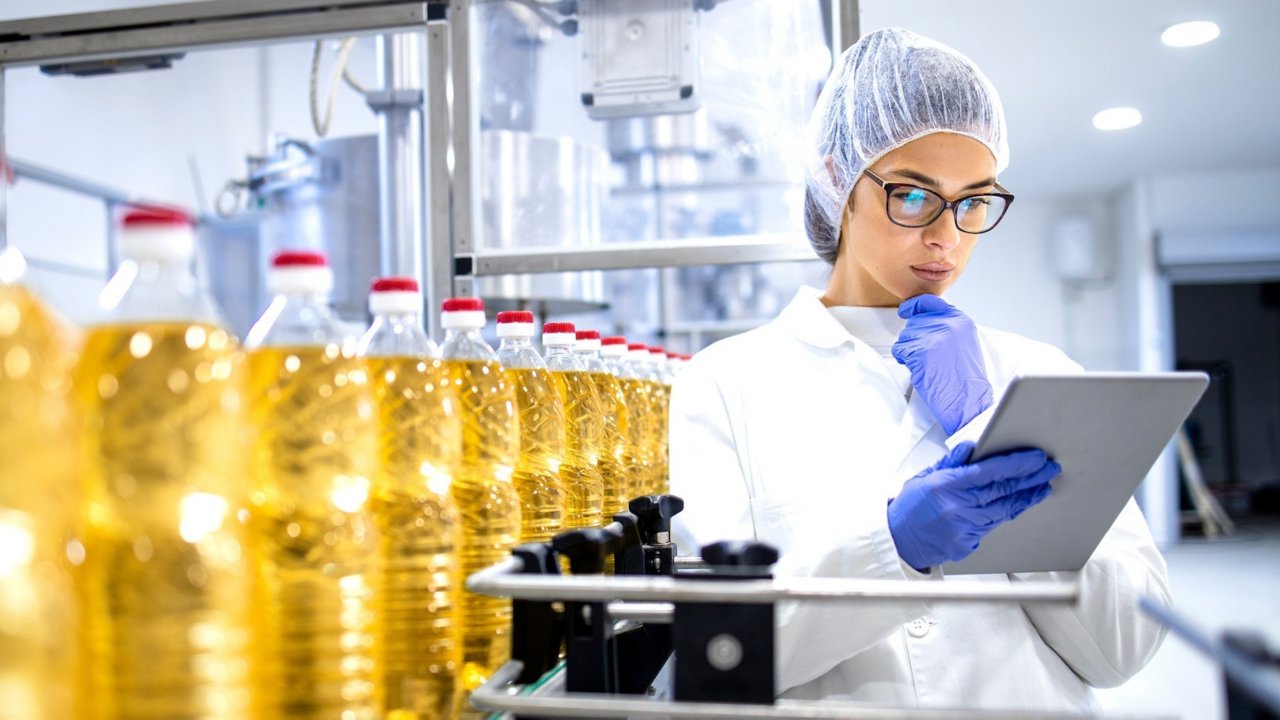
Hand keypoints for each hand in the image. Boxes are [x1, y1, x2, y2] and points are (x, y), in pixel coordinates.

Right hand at [887, 441, 1059, 571]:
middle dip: (1031, 479)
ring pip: (1004, 510)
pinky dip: (1006, 514)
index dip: (1018, 464)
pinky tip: (1018, 506)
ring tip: (1042, 488)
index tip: (1037, 458)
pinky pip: (992, 526)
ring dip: (1026, 498)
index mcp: (947, 485)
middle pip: (1004, 491)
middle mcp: (958, 507)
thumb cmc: (909, 507)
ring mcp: (964, 528)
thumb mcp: (925, 476)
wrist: (897, 540)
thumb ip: (952, 462)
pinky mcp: (968, 543)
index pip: (991, 472)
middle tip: (1049, 469)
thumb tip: (973, 446)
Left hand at [892, 295, 991, 434]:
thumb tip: (925, 322)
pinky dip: (904, 359)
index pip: (930, 302)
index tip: (906, 310)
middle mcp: (947, 324)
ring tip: (925, 364)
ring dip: (909, 351)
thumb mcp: (965, 343)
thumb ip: (948, 328)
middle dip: (914, 339)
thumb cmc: (967, 379)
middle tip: (924, 356)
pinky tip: (918, 368)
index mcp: (960, 321)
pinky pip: (900, 349)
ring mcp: (933, 336)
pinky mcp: (920, 351)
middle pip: (915, 322)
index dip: (914, 306)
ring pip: (905, 336)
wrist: (968, 400)